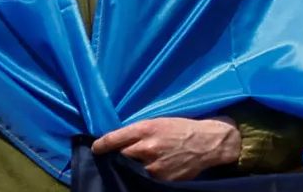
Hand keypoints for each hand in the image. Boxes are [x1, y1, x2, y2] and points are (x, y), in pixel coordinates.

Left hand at [92, 117, 240, 181]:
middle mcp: (147, 147)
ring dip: (132, 167)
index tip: (95, 148)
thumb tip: (120, 141)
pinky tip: (150, 172)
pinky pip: (146, 179)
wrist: (207, 143)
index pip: (115, 139)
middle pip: (121, 155)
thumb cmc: (182, 129)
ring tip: (139, 164)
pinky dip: (145, 176)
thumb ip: (139, 132)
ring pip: (132, 169)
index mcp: (146, 129)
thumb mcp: (159, 122)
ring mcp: (154, 166)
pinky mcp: (163, 179)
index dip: (102, 145)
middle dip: (118, 156)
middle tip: (118, 157)